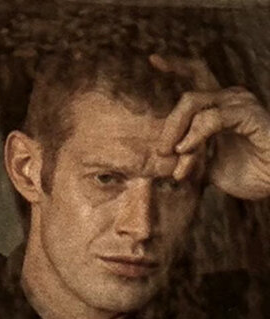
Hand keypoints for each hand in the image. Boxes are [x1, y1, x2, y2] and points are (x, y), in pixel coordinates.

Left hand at [152, 55, 269, 199]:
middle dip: (170, 125)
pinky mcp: (251, 115)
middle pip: (188, 96)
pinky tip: (186, 149)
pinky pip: (212, 118)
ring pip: (194, 103)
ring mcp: (242, 104)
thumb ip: (184, 153)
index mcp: (220, 104)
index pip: (197, 75)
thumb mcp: (206, 163)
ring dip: (179, 133)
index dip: (176, 65)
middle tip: (161, 151)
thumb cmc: (247, 172)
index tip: (153, 59)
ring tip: (175, 156)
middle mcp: (231, 98)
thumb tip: (161, 153)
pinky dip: (195, 134)